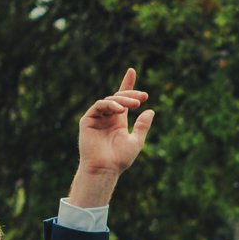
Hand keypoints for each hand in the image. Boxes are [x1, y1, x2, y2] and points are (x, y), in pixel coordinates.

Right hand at [68, 67, 154, 206]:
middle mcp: (107, 117)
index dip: (127, 84)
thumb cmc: (119, 159)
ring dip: (123, 100)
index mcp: (118, 121)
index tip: (132, 71)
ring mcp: (97, 118)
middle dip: (130, 94)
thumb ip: (142, 126)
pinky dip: (110, 105)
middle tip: (143, 97)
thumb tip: (151, 110)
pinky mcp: (88, 120)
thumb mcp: (136, 141)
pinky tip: (119, 109)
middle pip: (118, 97)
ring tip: (134, 104)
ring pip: (110, 101)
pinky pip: (99, 106)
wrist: (105, 169)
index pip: (123, 99)